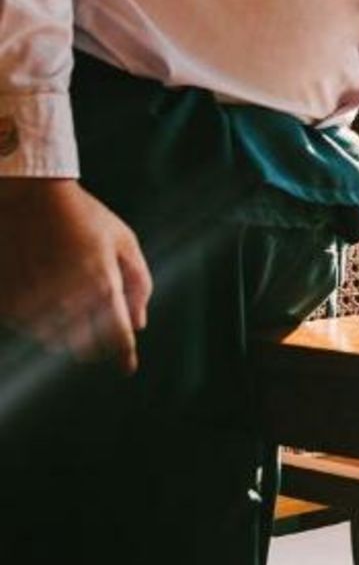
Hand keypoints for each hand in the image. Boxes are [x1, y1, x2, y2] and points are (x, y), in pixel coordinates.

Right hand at [0, 179, 151, 372]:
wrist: (29, 196)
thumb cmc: (84, 216)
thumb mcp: (123, 240)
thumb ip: (139, 283)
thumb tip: (139, 324)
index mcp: (103, 284)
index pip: (117, 336)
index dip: (124, 355)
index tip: (127, 368)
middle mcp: (69, 298)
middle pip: (85, 348)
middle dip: (95, 344)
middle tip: (96, 328)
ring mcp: (36, 301)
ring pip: (54, 342)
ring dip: (65, 333)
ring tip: (67, 302)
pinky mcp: (8, 301)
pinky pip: (28, 327)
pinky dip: (38, 320)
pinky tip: (43, 294)